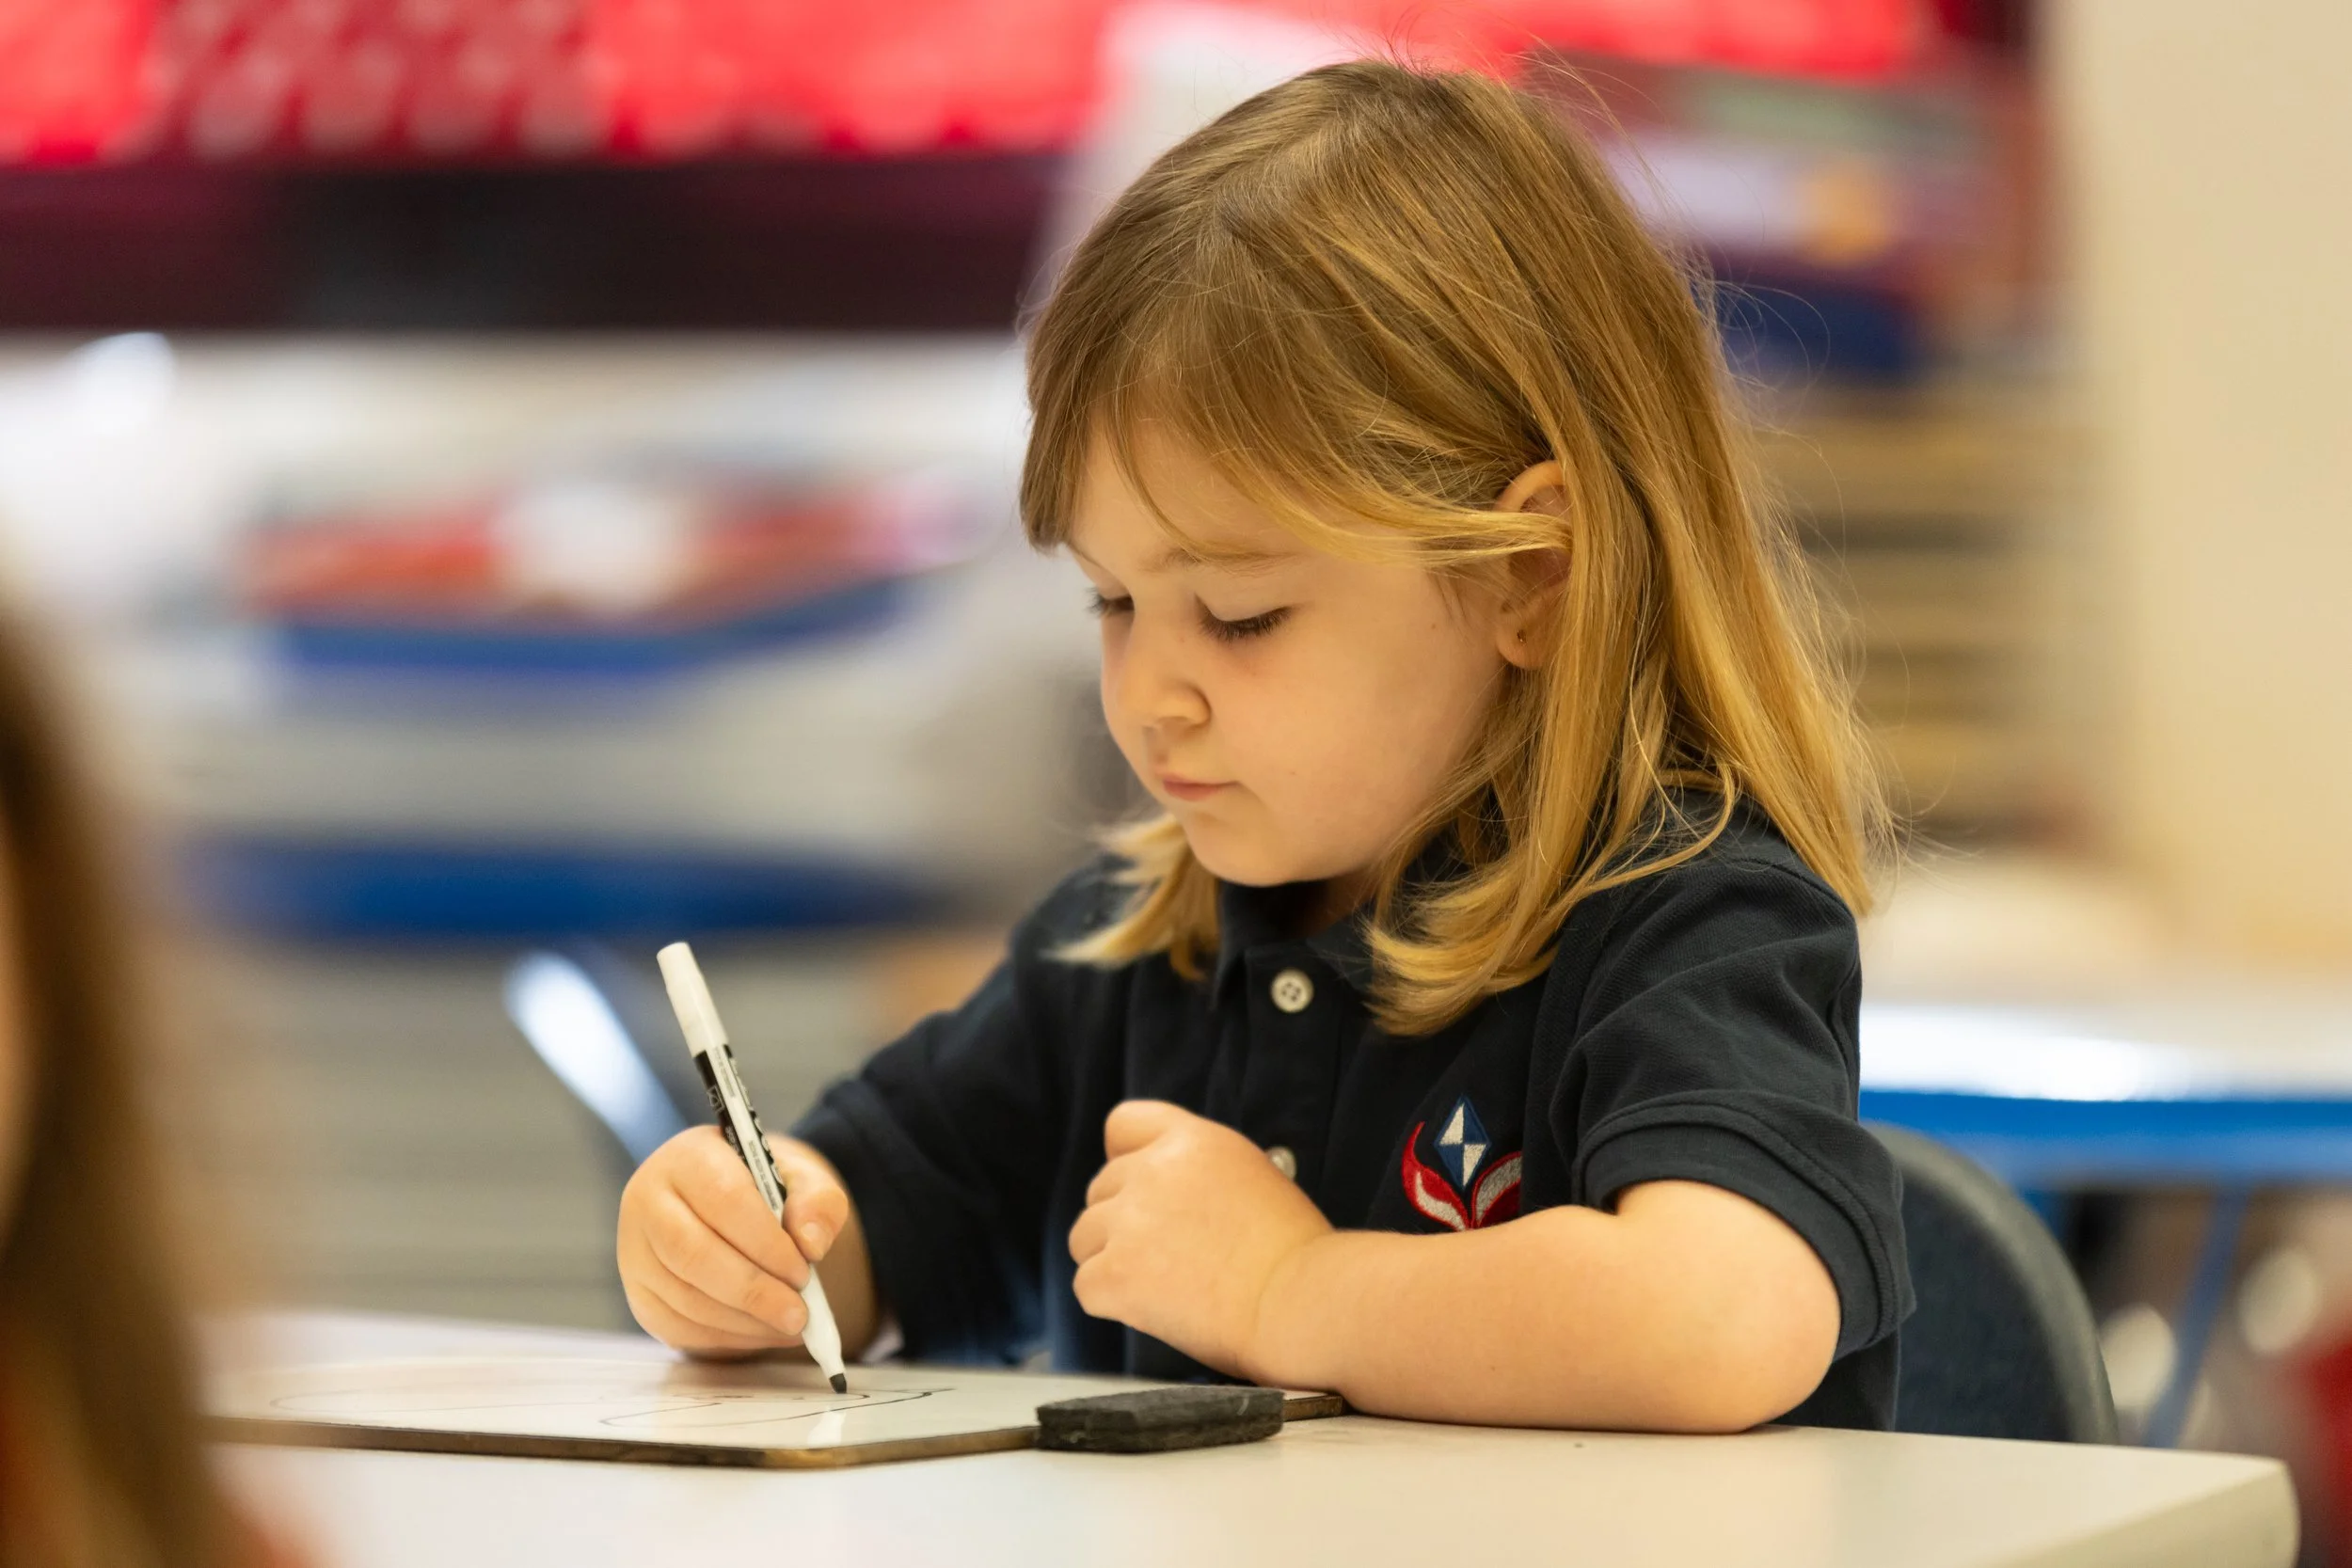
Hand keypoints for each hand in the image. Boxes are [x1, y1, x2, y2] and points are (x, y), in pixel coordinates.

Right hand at [617, 1126, 850, 1356]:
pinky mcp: (638, 1293)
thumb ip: (817, 1201)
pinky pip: (676, 1327)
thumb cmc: (764, 1188)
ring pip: (684, 1297)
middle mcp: (647, 1201)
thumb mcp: (799, 1177)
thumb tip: (812, 1244)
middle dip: (753, 1291)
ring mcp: (634, 1250)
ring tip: (788, 1325)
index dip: (765, 1243)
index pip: (724, 1199)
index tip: (803, 1272)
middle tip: (798, 1314)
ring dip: (743, 1321)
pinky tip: (762, 1332)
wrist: (730, 1201)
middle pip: (693, 1254)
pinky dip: (725, 1338)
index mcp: (687, 1157)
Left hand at [1067, 1100, 1332, 1378]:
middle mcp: (1152, 1170)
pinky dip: (1114, 1304)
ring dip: (1112, 1262)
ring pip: (1084, 1238)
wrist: (1300, 1301)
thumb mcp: (1252, 1178)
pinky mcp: (1115, 1272)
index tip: (1136, 1189)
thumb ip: (1200, 1175)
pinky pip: (1087, 1286)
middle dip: (1123, 1223)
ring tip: (1165, 1287)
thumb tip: (1171, 1199)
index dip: (1123, 1158)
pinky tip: (1158, 1311)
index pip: (1124, 1124)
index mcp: (1191, 1140)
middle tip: (1169, 1259)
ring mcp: (1129, 1221)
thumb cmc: (1293, 1253)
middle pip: (1100, 1189)